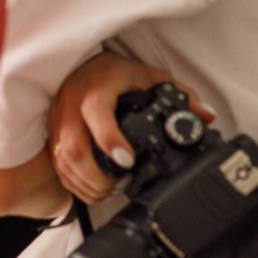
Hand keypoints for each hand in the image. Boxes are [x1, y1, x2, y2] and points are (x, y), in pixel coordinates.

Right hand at [47, 51, 215, 203]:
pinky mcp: (52, 133)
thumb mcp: (150, 77)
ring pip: (63, 160)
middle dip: (96, 176)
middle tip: (118, 186)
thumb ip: (180, 94)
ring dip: (85, 183)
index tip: (127, 161)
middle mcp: (71, 104)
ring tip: (108, 191)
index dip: (109, 140)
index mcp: (96, 88)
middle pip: (73, 147)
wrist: (81, 66)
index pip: (96, 113)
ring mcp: (58, 120)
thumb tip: (206, 116)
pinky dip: (74, 182)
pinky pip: (57, 164)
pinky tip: (93, 188)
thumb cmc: (115, 73)